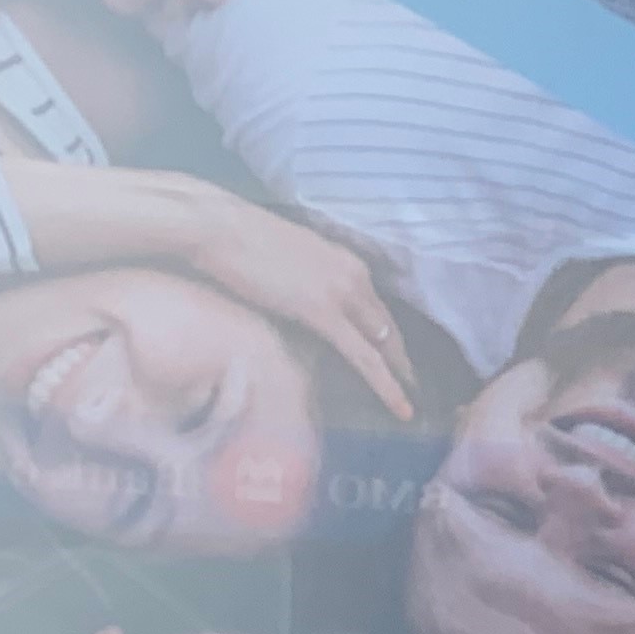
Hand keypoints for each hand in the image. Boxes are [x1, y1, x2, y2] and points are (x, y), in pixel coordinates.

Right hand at [168, 186, 414, 418]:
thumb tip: (307, 305)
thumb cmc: (239, 241)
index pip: (377, 307)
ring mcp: (342, 293)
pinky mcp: (324, 313)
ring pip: (383, 345)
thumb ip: (309, 283)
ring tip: (410, 408)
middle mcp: (355, 275)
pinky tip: (398, 406)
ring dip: (400, 378)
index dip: (390, 337)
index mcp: (347, 262)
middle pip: (388, 327)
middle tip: (416, 390)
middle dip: (403, 362)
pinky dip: (385, 384)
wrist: (219, 226)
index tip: (398, 361)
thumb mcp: (289, 261)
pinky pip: (363, 357)